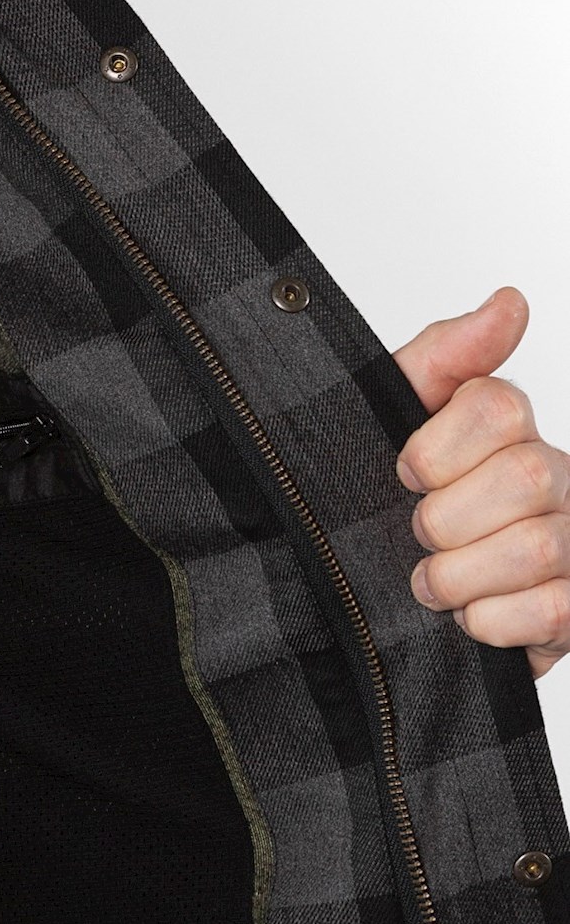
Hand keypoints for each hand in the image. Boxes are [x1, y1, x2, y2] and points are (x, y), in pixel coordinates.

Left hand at [393, 288, 568, 678]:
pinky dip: (491, 621)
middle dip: (445, 518)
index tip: (405, 473)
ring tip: (434, 582)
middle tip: (419, 534)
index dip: (434, 450)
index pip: (499, 406)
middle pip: (524, 477)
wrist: (372, 596)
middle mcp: (556, 475)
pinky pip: (552, 611)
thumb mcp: (393, 415)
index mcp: (511, 426)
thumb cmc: (392, 497)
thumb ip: (446, 354)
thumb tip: (512, 301)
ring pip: (536, 547)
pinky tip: (472, 615)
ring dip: (459, 576)